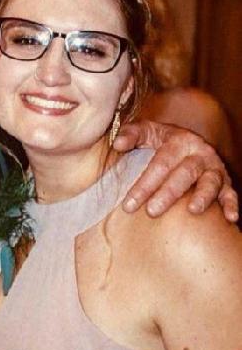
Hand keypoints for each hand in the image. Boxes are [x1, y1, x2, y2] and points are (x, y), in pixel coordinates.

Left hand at [113, 120, 237, 221]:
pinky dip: (232, 204)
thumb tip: (118, 144)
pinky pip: (231, 192)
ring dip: (203, 197)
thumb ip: (130, 135)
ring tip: (192, 211)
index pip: (160, 163)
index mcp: (179, 140)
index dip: (144, 184)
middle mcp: (199, 153)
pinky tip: (231, 217)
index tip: (128, 204)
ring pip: (211, 182)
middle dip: (168, 194)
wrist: (184, 140)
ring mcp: (214, 167)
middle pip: (184, 174)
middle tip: (151, 212)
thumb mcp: (145, 131)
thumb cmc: (158, 140)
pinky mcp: (226, 181)